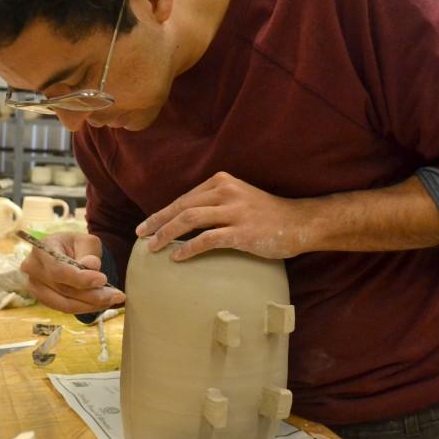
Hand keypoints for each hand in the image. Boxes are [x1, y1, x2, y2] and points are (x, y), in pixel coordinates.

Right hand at [19, 232, 125, 313]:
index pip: (58, 269)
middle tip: (116, 294)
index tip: (103, 279)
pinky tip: (102, 303)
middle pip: (63, 289)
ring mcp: (35, 287)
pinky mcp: (43, 299)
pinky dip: (85, 308)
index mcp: (41, 249)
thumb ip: (89, 252)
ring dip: (91, 304)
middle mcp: (32, 269)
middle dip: (92, 294)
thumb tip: (91, 266)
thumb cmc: (76, 246)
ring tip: (113, 299)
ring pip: (64, 303)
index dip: (80, 278)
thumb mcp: (86, 242)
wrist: (66, 254)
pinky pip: (65, 308)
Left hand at [135, 172, 307, 260]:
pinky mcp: (242, 231)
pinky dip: (189, 248)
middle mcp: (226, 191)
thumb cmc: (267, 215)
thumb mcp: (238, 199)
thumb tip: (184, 220)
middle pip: (181, 206)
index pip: (184, 198)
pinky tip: (177, 257)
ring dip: (167, 234)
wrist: (298, 223)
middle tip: (140, 236)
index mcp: (221, 182)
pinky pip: (207, 239)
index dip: (162, 213)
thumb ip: (215, 204)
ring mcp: (234, 211)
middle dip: (157, 222)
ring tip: (153, 247)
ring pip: (189, 220)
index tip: (146, 226)